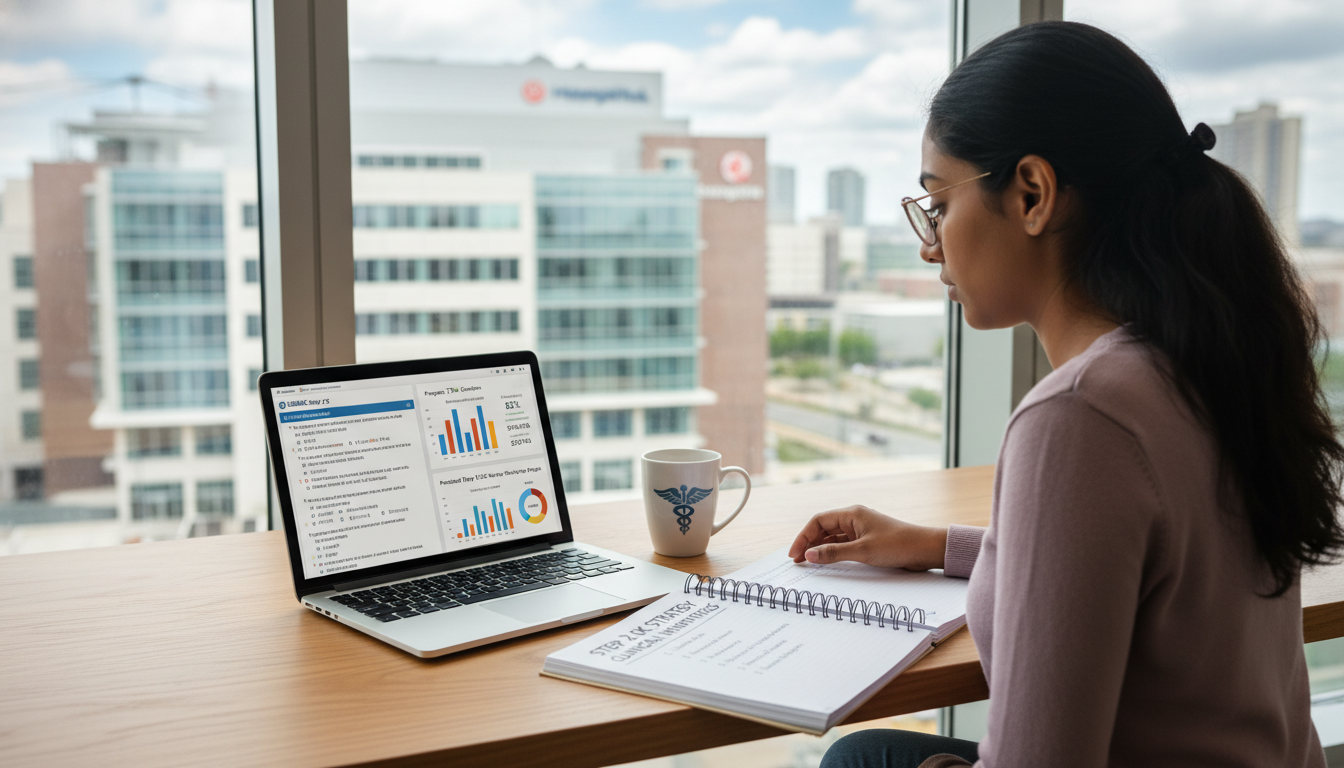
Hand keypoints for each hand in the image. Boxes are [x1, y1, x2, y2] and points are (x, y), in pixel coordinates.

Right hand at [788, 505, 948, 570]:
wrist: (925, 549)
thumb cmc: (898, 544)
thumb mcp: (863, 551)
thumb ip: (834, 553)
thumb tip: (809, 556)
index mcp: (851, 514)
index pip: (818, 521)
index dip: (803, 537)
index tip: (794, 553)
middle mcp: (854, 519)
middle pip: (823, 528)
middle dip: (808, 543)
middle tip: (797, 560)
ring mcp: (861, 530)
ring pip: (833, 537)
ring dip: (820, 548)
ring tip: (808, 562)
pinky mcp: (867, 541)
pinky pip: (843, 545)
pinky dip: (833, 552)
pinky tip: (826, 562)